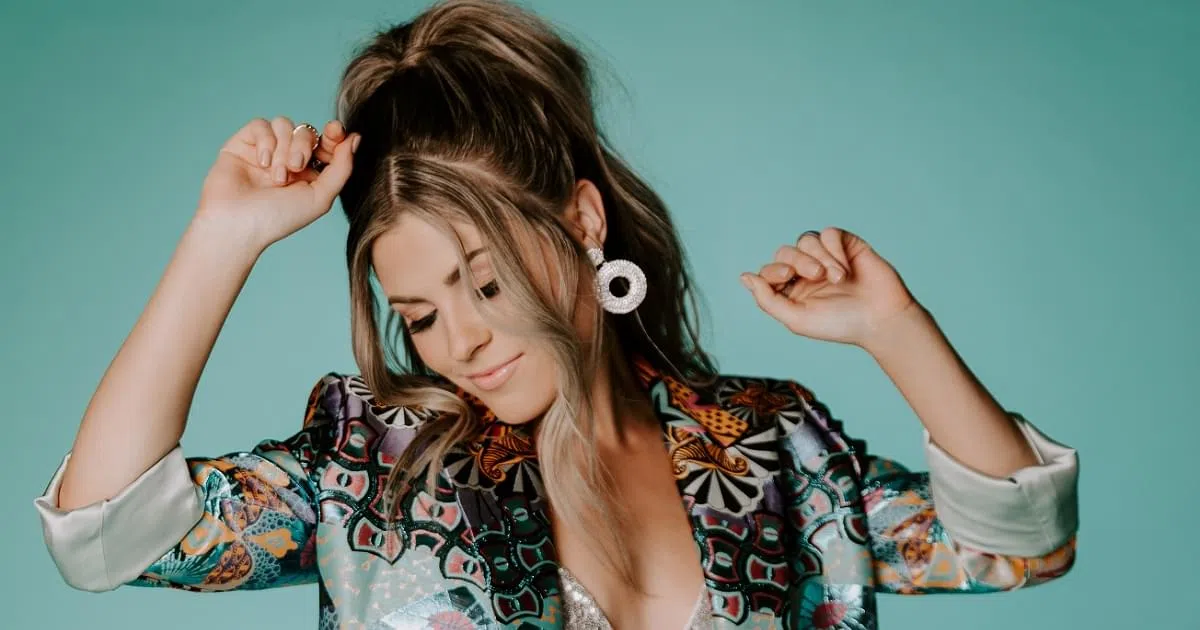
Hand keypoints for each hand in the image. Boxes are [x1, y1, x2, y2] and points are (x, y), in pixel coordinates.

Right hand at [195, 116, 360, 251]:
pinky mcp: (242, 144)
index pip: (326, 143)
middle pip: (307, 131)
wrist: (238, 225)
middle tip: (296, 167)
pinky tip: (262, 163)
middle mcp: (287, 159)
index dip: (334, 134)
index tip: (336, 131)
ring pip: (284, 125)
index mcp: (309, 172)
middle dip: (304, 146)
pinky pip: (261, 125)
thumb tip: (355, 138)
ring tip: (277, 176)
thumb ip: (342, 168)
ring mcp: (265, 151)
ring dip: (285, 148)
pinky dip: (265, 141)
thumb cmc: (279, 218)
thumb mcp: (321, 197)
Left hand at [740, 227, 917, 346]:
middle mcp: (806, 271)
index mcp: (792, 290)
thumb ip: (767, 299)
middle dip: (797, 262)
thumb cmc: (839, 324)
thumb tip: (745, 277)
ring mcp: (826, 256)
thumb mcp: (796, 319)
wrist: (880, 319)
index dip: (772, 271)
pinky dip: (834, 249)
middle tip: (815, 276)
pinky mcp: (846, 244)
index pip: (769, 271)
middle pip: (785, 251)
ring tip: (837, 278)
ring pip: (806, 240)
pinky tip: (846, 268)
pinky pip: (829, 233)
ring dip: (820, 258)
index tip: (786, 278)